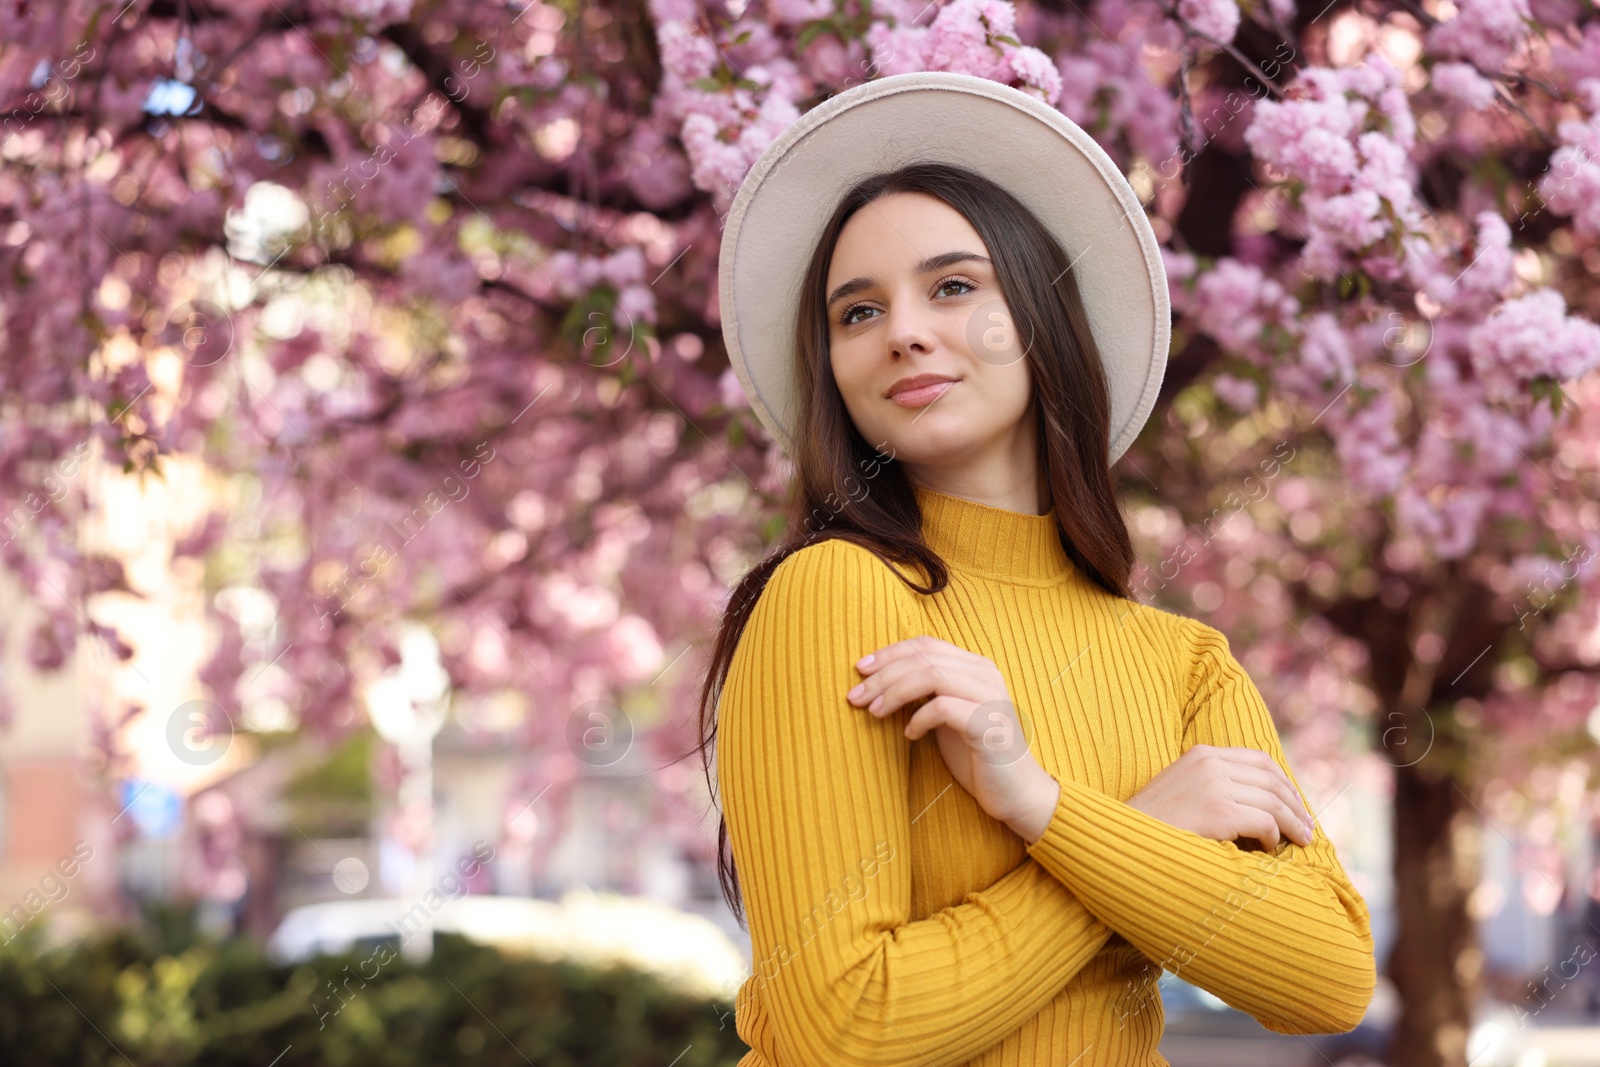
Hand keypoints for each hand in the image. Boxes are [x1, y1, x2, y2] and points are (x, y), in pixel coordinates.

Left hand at [847, 636, 1057, 839]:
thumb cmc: (976, 756)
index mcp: (975, 667)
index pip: (926, 644)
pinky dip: (918, 718)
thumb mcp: (946, 717)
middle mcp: (986, 674)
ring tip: (874, 712)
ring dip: (894, 692)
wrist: (1017, 794)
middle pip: (923, 657)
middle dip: (882, 675)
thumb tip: (879, 679)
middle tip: (855, 696)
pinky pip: (943, 708)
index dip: (889, 652)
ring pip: (931, 675)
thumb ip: (925, 693)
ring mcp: (990, 697)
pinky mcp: (989, 724)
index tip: (860, 669)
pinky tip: (909, 735)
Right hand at [1126, 744, 1315, 848]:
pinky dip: (1275, 837)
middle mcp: (1210, 763)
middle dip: (1295, 805)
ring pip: (1273, 802)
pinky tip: (1271, 848)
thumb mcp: (1181, 789)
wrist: (1123, 838)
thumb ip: (1213, 785)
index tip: (1296, 803)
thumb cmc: (1152, 822)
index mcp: (1202, 753)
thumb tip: (1256, 801)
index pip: (1259, 760)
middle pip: (1271, 780)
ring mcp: (1214, 786)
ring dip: (1293, 824)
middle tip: (1307, 827)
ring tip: (1302, 841)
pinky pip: (1264, 822)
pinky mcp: (1218, 812)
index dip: (1284, 782)